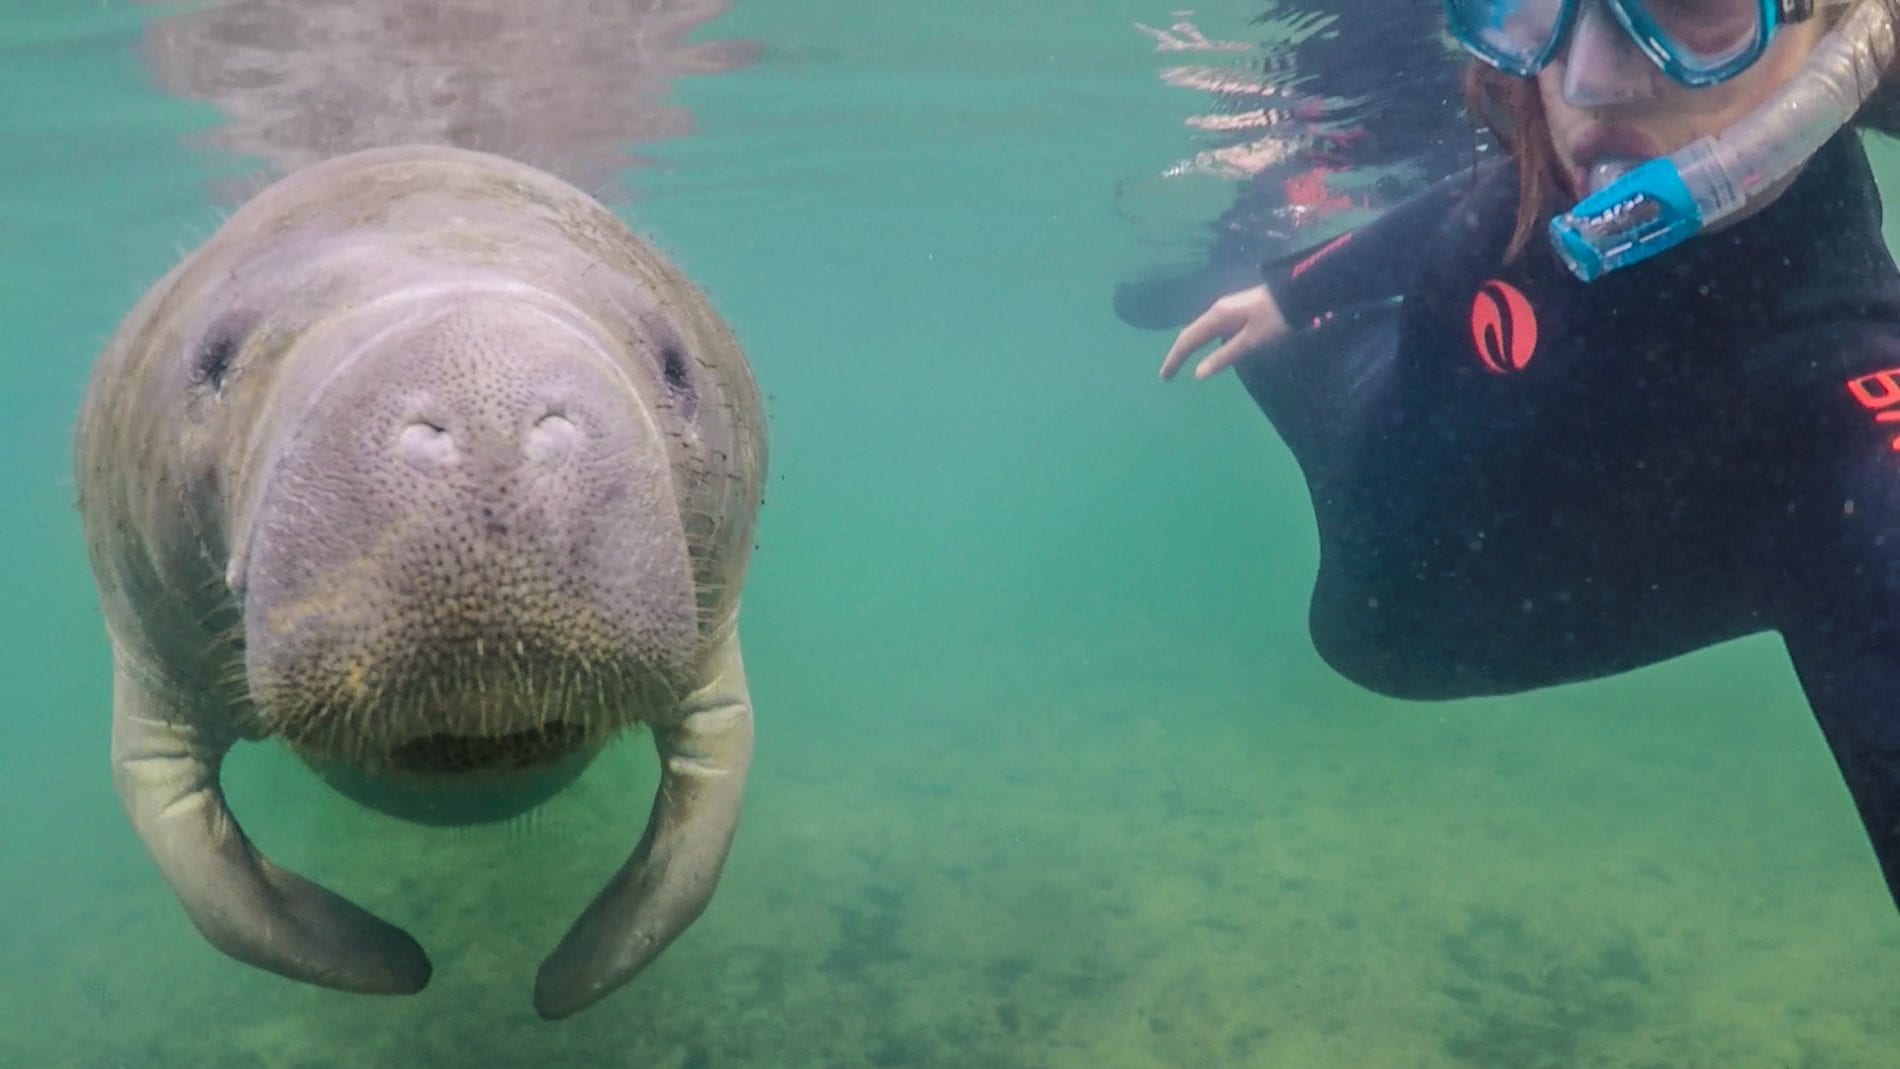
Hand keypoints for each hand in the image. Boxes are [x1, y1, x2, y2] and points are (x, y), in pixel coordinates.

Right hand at [1159, 284, 1289, 380]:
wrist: (1299, 294)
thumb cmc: (1275, 319)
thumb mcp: (1251, 340)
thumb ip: (1224, 356)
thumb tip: (1197, 374)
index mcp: (1217, 316)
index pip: (1187, 340)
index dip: (1174, 359)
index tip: (1164, 377)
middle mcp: (1217, 310)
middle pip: (1191, 333)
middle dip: (1178, 353)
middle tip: (1168, 373)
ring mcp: (1227, 309)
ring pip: (1201, 330)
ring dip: (1190, 347)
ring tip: (1182, 362)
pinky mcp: (1237, 311)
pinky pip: (1211, 329)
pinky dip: (1203, 341)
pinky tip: (1207, 349)